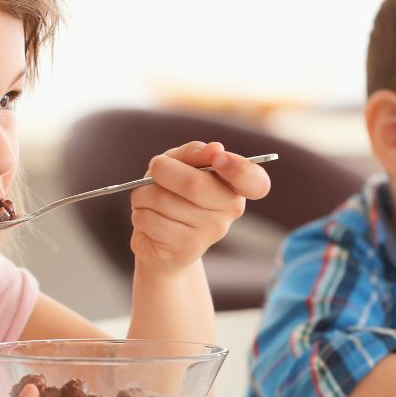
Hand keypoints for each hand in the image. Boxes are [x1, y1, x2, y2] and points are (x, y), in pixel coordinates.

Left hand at [129, 141, 271, 271]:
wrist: (159, 240)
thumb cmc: (173, 193)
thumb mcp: (180, 164)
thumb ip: (194, 153)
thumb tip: (215, 148)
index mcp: (235, 185)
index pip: (256, 182)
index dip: (239, 168)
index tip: (218, 158)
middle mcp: (231, 210)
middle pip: (194, 184)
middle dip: (163, 170)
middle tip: (154, 168)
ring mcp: (210, 232)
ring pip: (163, 201)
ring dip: (143, 194)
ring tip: (148, 200)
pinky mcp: (186, 248)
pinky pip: (150, 220)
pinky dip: (139, 214)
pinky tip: (148, 219)